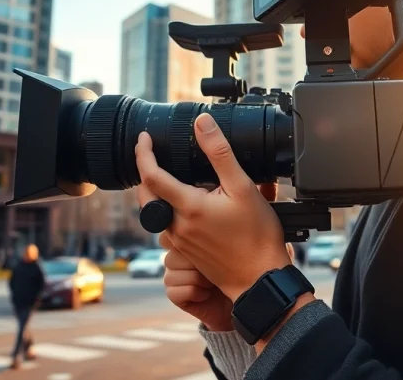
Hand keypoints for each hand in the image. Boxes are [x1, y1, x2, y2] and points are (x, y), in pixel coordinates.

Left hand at [136, 114, 304, 303]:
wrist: (259, 279)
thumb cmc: (256, 236)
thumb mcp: (242, 187)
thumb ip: (220, 153)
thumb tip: (202, 124)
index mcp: (187, 207)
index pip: (151, 175)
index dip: (143, 153)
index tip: (145, 138)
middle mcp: (177, 226)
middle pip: (146, 194)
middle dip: (144, 171)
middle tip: (152, 153)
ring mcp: (180, 242)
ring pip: (155, 211)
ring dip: (155, 191)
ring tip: (169, 174)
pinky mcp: (186, 252)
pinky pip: (166, 225)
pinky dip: (167, 208)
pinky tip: (187, 202)